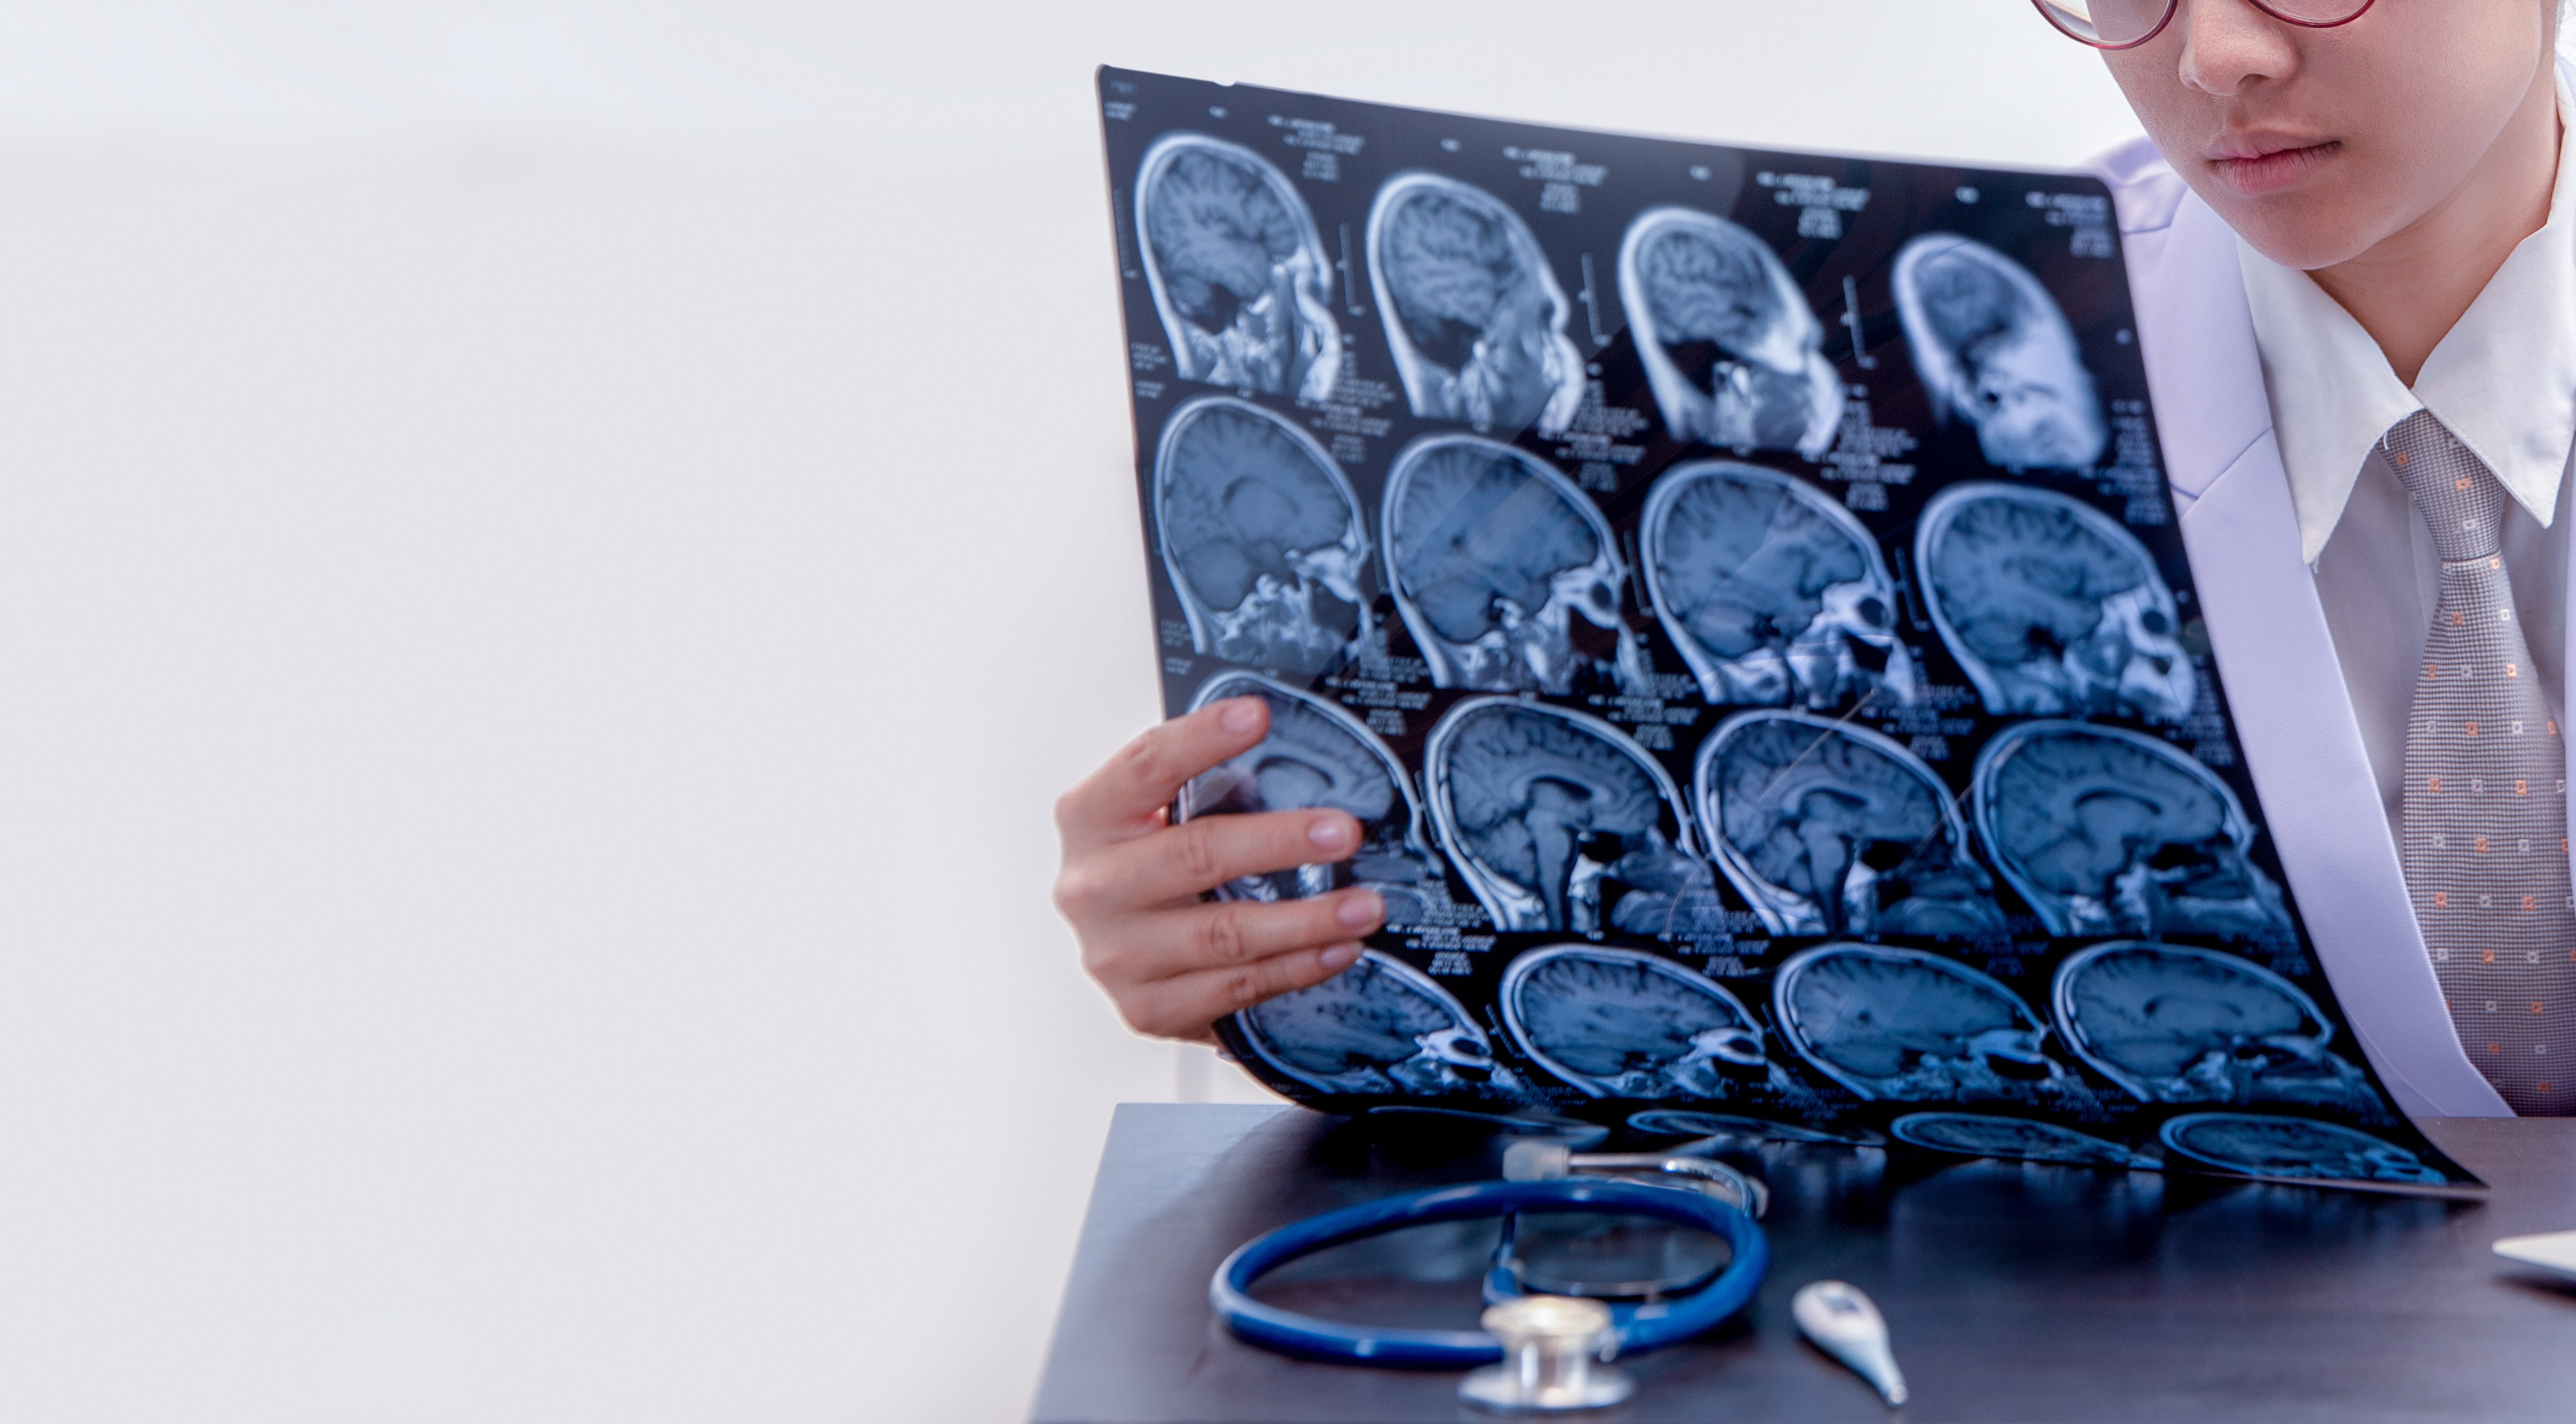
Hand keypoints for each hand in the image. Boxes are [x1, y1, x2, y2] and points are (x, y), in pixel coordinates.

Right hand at [1054, 695, 1384, 1042]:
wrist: (1115, 950)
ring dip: (1306, 919)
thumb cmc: (1148, 864)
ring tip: (1364, 906)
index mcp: (1090, 817)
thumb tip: (1295, 746)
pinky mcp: (1145, 1006)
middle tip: (1345, 833)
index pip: (1145, 765)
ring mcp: (1115, 953)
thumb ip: (1205, 784)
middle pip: (1195, 854)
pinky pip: (1234, 988)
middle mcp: (1092, 886)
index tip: (1258, 714)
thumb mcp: (1156, 814)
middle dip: (1279, 842)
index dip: (1201, 738)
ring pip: (1224, 934)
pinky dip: (1294, 969)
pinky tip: (1337, 950)